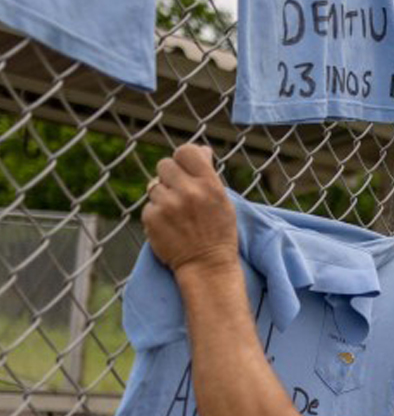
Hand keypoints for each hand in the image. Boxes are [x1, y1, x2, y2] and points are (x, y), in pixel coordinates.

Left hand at [141, 145, 237, 274]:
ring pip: (153, 185)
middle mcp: (189, 192)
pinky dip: (156, 215)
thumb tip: (202, 149)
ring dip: (162, 197)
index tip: (185, 168)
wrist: (207, 266)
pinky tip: (170, 227)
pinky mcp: (152, 218)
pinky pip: (149, 206)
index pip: (186, 151)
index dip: (183, 158)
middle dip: (170, 177)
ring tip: (177, 215)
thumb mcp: (223, 201)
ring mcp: (168, 205)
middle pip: (164, 164)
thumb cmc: (219, 234)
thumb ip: (209, 175)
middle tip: (179, 193)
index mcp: (209, 185)